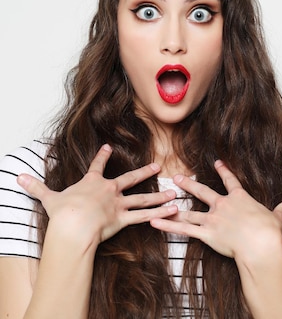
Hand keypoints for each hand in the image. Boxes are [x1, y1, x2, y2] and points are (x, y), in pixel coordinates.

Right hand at [16, 144, 177, 245]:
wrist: (73, 225)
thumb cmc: (62, 212)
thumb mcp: (47, 197)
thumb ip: (36, 187)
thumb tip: (17, 177)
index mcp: (92, 183)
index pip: (97, 166)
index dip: (103, 156)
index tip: (108, 147)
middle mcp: (109, 191)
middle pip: (130, 178)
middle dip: (144, 171)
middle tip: (157, 165)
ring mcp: (119, 204)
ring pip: (143, 198)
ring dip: (159, 195)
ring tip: (174, 192)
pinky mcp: (124, 219)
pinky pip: (145, 216)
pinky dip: (160, 214)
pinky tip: (174, 210)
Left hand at [150, 160, 281, 259]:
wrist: (260, 243)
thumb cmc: (269, 231)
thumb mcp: (277, 216)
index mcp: (240, 199)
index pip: (230, 181)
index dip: (224, 171)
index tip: (218, 163)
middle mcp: (223, 205)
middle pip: (202, 191)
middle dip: (189, 184)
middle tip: (177, 177)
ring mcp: (213, 218)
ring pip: (189, 210)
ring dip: (174, 205)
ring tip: (161, 199)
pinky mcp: (206, 233)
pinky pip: (183, 228)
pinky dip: (168, 224)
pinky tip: (154, 220)